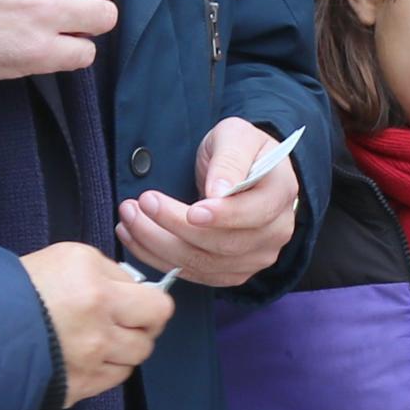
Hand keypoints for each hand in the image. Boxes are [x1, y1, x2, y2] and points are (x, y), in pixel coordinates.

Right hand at [20, 241, 171, 408]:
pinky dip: (106, 368)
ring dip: (123, 349)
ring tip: (99, 338)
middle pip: (150, 336)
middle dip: (141, 328)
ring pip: (134, 360)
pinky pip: (112, 379)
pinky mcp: (77, 386)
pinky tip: (87, 356)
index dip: (151, 304)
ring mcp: (89, 361)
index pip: (157, 305)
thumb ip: (110, 273)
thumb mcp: (68, 258)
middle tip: (123, 321)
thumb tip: (138, 288)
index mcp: (96, 288)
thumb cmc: (20, 286)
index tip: (141, 304)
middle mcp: (97, 326)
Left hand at [116, 118, 302, 288]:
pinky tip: (134, 237)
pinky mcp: (230, 272)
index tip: (191, 210)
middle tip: (141, 203)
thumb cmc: (238, 149)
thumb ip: (229, 159)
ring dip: (159, 244)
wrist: (239, 171)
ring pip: (204, 263)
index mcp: (281, 193)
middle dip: (176, 226)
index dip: (223, 216)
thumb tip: (220, 191)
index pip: (255, 213)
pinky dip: (158, 258)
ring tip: (128, 218)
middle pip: (225, 244)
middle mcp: (275, 232)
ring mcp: (254, 258)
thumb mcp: (234, 136)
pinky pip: (193, 273)